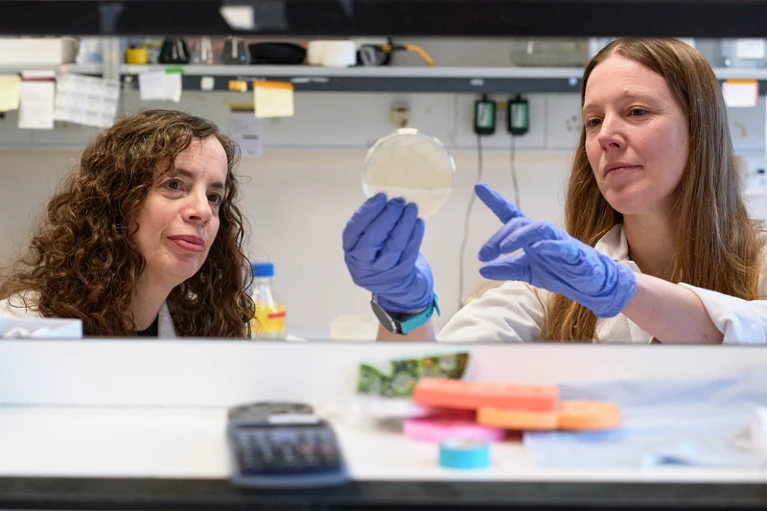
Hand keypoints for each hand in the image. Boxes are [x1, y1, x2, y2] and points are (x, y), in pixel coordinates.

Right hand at [342, 194, 433, 312]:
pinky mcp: (402, 273)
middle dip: (387, 215)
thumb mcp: (366, 246)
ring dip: (404, 222)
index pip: (354, 230)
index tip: (381, 196)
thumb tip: (385, 199)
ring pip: (394, 244)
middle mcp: (363, 264)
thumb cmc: (379, 258)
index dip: (367, 211)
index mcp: (351, 253)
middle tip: (399, 200)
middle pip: (373, 237)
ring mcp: (383, 271)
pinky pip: (410, 251)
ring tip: (411, 208)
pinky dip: (415, 234)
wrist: (397, 289)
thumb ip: (370, 226)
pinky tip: (418, 222)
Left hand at [474, 182, 636, 317]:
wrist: (591, 284)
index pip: (511, 215)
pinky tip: (536, 249)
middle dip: (499, 237)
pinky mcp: (575, 253)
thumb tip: (481, 268)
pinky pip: (561, 245)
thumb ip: (506, 268)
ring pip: (538, 228)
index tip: (479, 186)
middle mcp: (544, 234)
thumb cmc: (561, 272)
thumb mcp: (527, 272)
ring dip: (518, 237)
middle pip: (519, 224)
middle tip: (485, 254)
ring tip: (503, 249)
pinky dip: (548, 245)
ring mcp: (559, 241)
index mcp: (531, 237)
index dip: (495, 200)